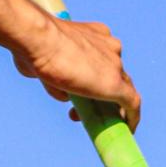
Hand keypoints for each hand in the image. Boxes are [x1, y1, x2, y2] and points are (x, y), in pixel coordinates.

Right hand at [13, 10, 140, 129]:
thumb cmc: (33, 46)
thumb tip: (64, 96)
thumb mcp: (43, 63)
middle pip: (114, 76)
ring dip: (112, 109)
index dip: (92, 81)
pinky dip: (131, 118)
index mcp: (97, 36)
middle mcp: (111, 48)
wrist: (39, 39)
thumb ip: (55, 80)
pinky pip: (132, 105)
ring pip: (123, 91)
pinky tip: (128, 130)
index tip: (77, 93)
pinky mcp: (116, 84)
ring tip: (98, 125)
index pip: (103, 62)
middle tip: (80, 112)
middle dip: (100, 95)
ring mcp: (115, 66)